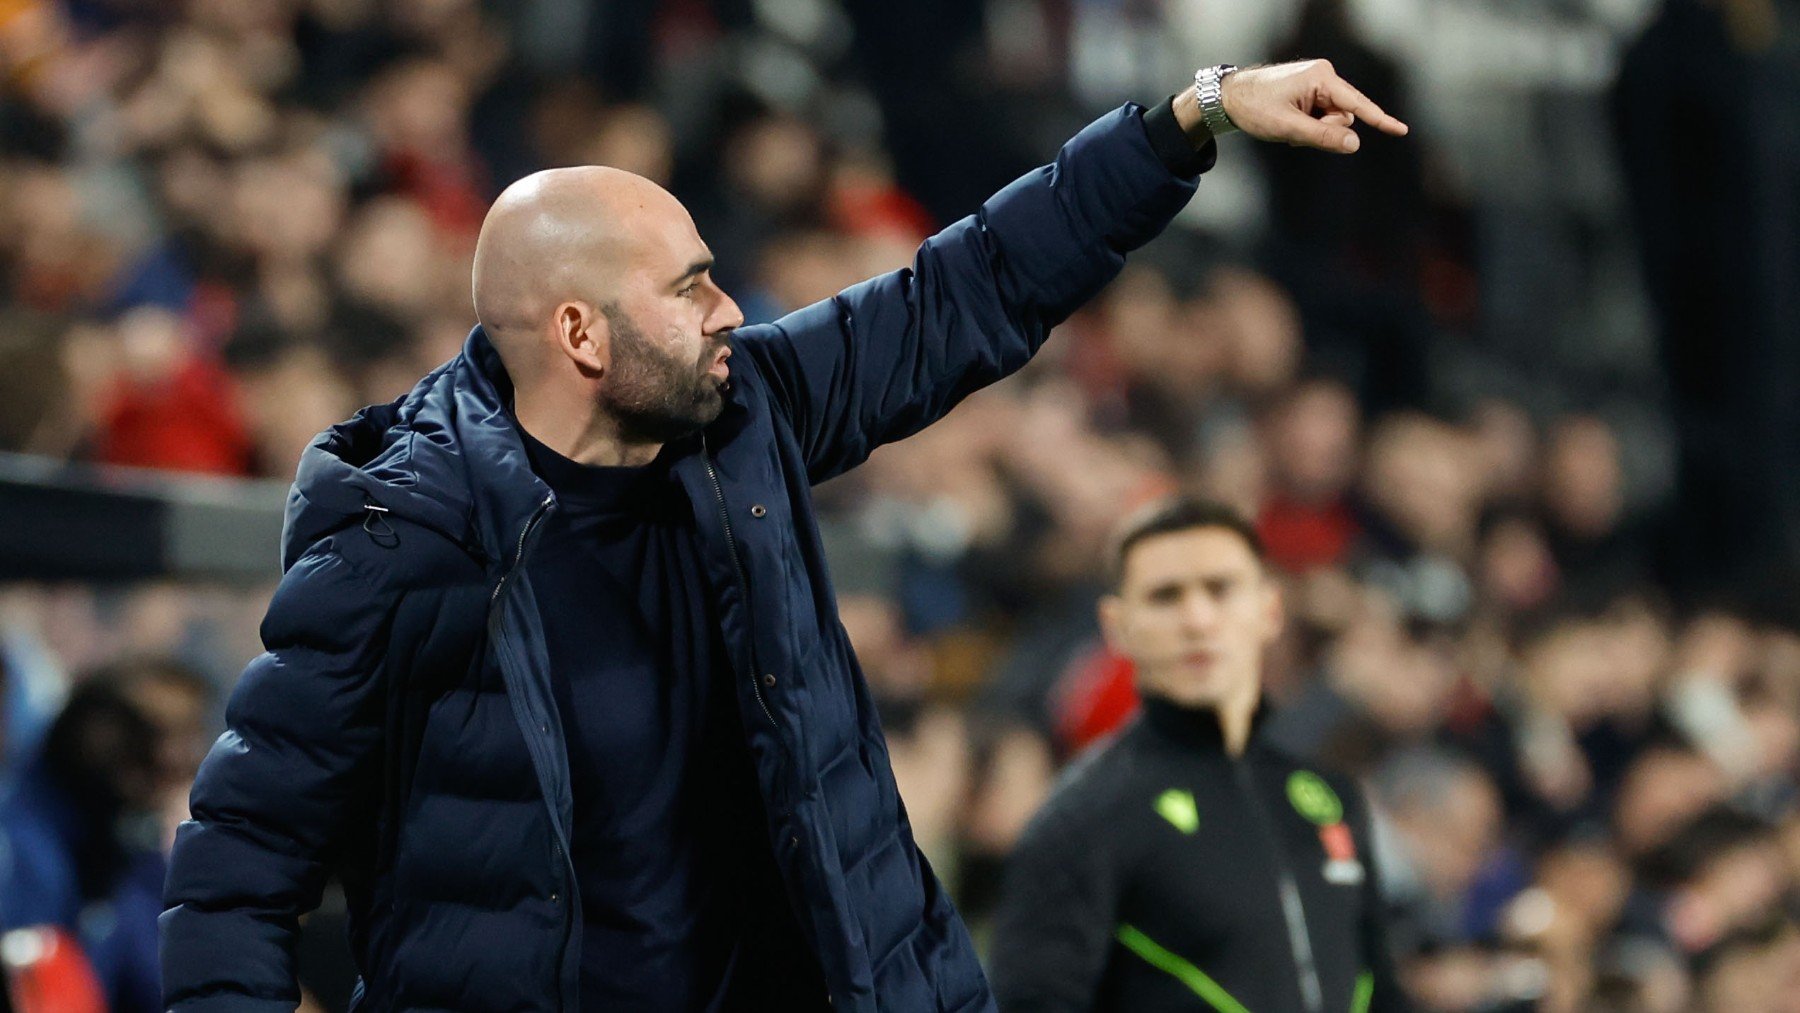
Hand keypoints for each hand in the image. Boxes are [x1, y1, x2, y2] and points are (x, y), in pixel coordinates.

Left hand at [1216, 60, 1407, 152]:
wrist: (1228, 98)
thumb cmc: (1254, 108)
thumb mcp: (1288, 128)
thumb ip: (1323, 137)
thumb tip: (1354, 143)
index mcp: (1321, 78)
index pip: (1357, 104)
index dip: (1380, 119)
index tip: (1401, 130)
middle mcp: (1324, 75)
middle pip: (1344, 115)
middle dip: (1326, 130)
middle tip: (1295, 133)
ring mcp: (1317, 82)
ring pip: (1333, 118)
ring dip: (1315, 130)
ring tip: (1289, 127)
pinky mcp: (1311, 90)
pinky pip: (1322, 115)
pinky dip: (1310, 125)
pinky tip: (1290, 123)